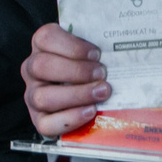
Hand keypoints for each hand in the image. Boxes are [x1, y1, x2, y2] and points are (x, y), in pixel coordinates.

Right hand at [21, 22, 108, 137]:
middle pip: (41, 66)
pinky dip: (69, 119)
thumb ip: (101, 41)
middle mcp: (32, 70)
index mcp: (43, 47)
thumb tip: (128, 39)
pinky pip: (45, 123)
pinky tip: (90, 111)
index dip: (71, 46)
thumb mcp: (92, 48)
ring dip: (76, 95)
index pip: (45, 38)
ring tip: (102, 92)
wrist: (86, 89)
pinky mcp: (40, 119)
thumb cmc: (92, 65)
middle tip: (101, 74)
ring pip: (42, 97)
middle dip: (75, 71)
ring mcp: (33, 95)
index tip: (97, 54)